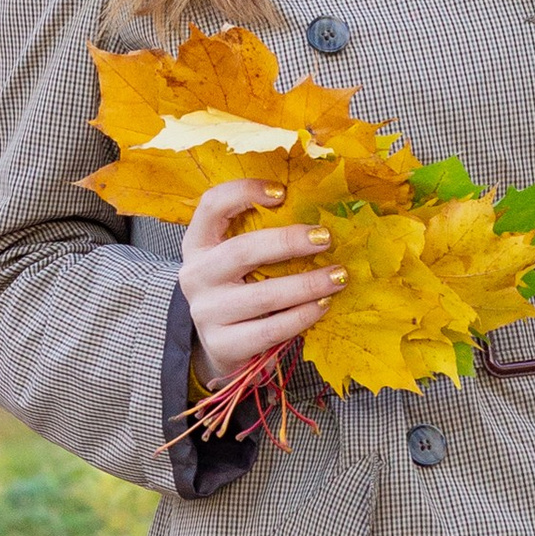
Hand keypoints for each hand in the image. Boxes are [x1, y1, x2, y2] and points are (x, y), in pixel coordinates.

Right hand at [178, 179, 342, 382]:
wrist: (221, 344)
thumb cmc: (239, 290)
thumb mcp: (238, 260)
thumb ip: (260, 236)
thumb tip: (316, 216)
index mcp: (198, 244)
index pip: (211, 205)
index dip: (244, 191)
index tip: (282, 191)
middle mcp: (196, 276)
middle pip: (241, 250)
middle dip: (288, 242)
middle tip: (325, 238)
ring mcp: (206, 312)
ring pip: (263, 295)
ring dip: (307, 284)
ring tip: (338, 276)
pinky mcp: (223, 344)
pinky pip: (270, 329)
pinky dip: (302, 315)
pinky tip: (323, 304)